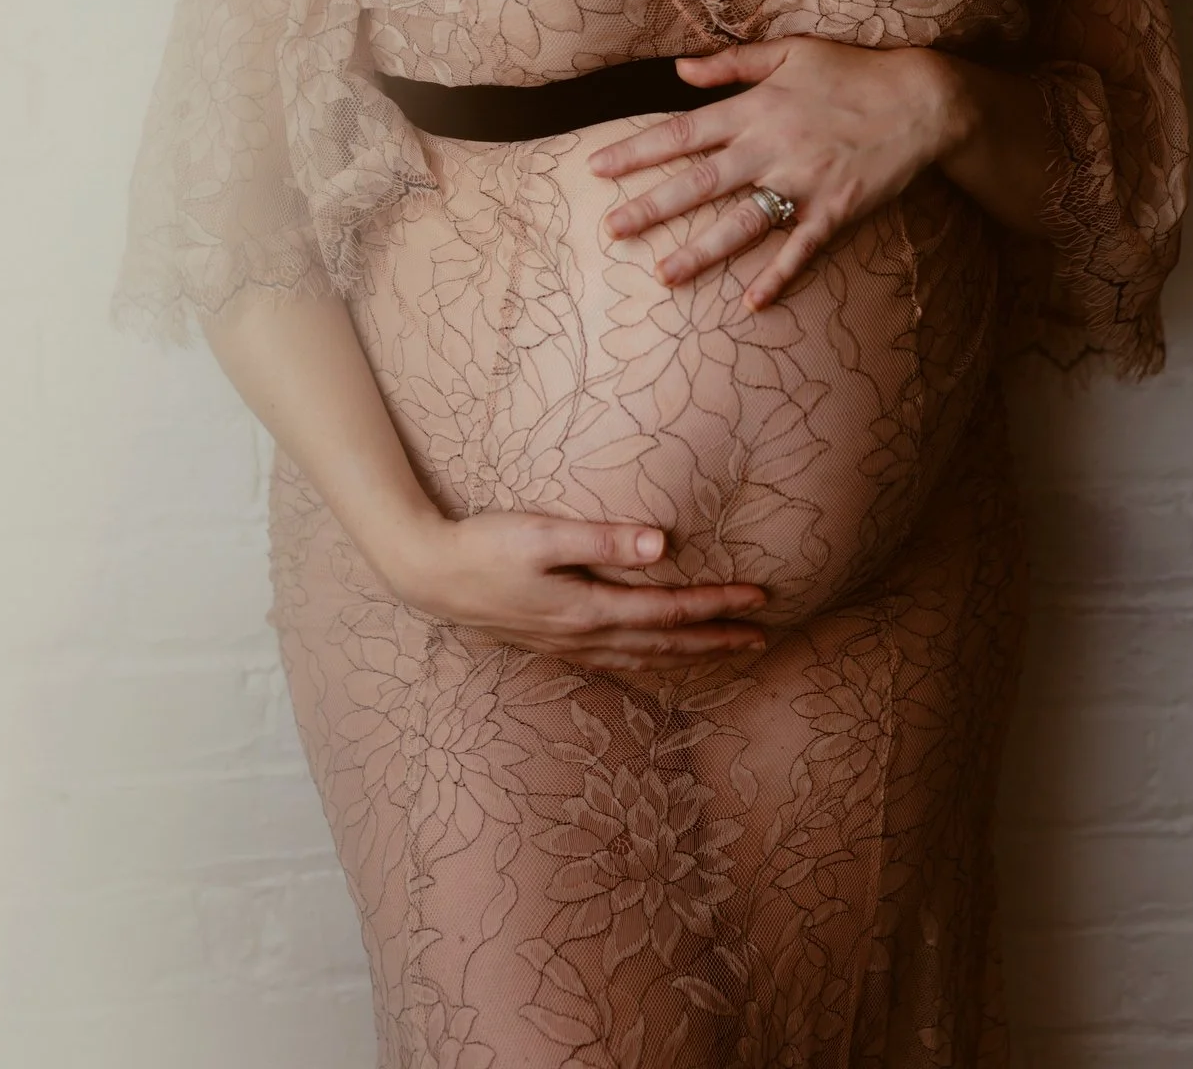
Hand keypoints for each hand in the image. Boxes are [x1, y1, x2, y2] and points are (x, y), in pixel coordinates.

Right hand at [381, 510, 767, 671]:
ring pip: (646, 657)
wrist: (430, 577)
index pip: (670, 612)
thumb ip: (602, 539)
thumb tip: (662, 544)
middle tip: (762, 636)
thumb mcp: (541, 534)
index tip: (759, 598)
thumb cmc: (484, 547)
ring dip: (691, 654)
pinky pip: (621, 658)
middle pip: (667, 644)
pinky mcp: (554, 641)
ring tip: (726, 650)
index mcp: (588, 610)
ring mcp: (569, 645)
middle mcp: (585, 636)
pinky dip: (653, 659)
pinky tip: (658, 655)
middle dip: (718, 640)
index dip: (718, 606)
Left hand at [587, 36, 960, 311]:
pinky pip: (800, 250)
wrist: (922, 100)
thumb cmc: (854, 71)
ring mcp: (803, 184)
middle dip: (652, 207)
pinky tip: (750, 303)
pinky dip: (777, 277)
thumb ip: (732, 63)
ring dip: (701, 251)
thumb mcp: (791, 52)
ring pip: (741, 223)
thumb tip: (678, 68)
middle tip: (611, 230)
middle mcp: (771, 148)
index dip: (636, 152)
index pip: (681, 133)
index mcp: (755, 109)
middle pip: (699, 182)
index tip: (598, 168)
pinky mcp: (835, 211)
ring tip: (664, 276)